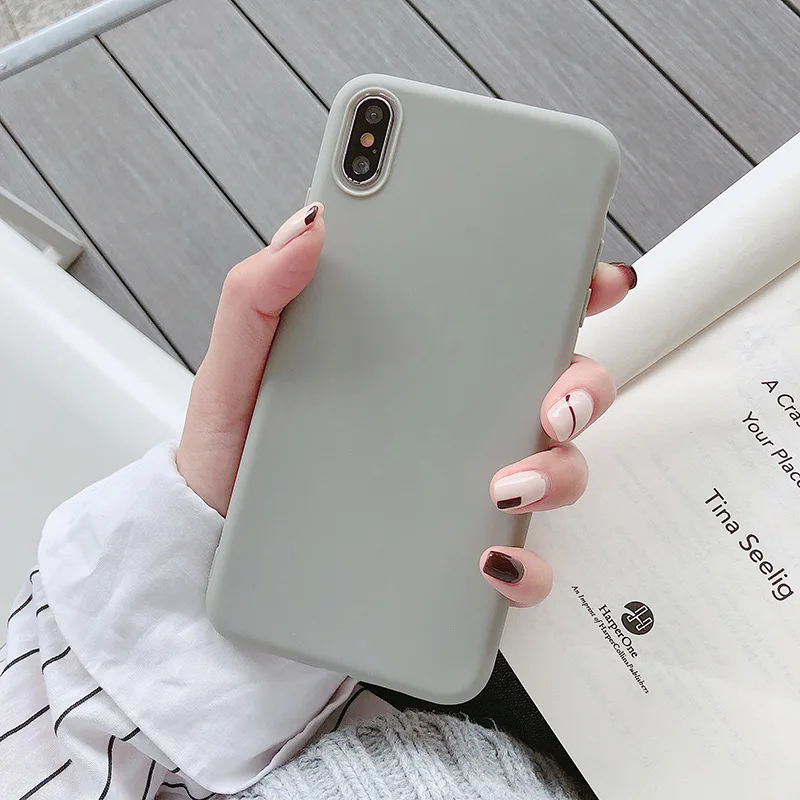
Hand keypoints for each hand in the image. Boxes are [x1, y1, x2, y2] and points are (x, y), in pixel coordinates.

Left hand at [177, 204, 634, 606]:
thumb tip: (312, 225)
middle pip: (554, 387)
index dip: (565, 286)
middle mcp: (452, 418)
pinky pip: (516, 562)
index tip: (593, 276)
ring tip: (504, 483)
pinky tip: (486, 560)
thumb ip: (260, 295)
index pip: (506, 312)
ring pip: (554, 469)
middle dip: (583, 385)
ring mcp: (458, 484)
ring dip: (558, 471)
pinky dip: (523, 567)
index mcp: (416, 358)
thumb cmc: (231, 453)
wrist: (214, 543)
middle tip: (555, 397)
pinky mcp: (451, 550)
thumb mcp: (235, 369)